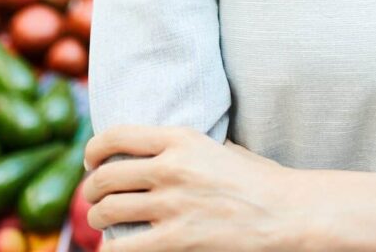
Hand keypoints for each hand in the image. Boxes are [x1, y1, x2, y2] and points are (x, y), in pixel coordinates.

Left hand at [82, 126, 309, 250]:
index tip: (91, 161)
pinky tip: (116, 245)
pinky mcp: (175, 240)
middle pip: (104, 177)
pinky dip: (111, 248)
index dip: (93, 150)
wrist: (283, 212)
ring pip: (106, 211)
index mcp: (182, 138)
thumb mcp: (219, 147)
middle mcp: (172, 168)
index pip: (116, 135)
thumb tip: (148, 153)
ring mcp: (172, 205)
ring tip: (103, 221)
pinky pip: (121, 246)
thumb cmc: (255, 179)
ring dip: (97, 219)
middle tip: (95, 198)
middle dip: (92, 190)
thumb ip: (183, 148)